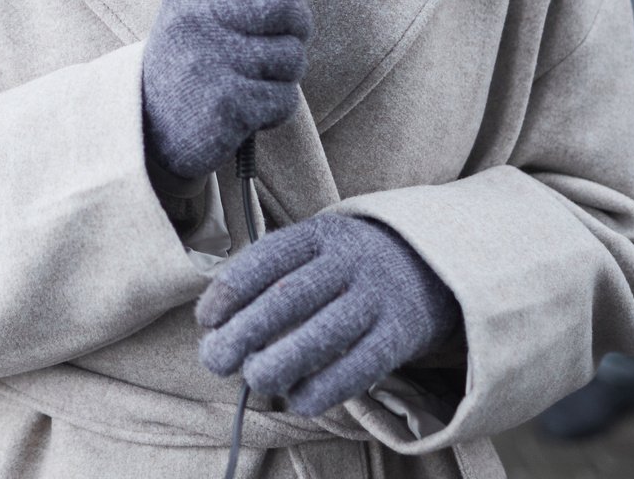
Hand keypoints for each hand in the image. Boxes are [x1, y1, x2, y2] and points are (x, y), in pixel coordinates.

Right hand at [140, 0, 310, 182]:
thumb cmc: (189, 58)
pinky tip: (248, 109)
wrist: (145, 129)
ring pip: (292, 55)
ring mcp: (210, 61)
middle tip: (275, 41)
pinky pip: (285, 98)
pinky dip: (275, 108)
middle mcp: (197, 18)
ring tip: (254, 78)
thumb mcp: (202, 4)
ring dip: (284, 73)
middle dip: (296, 28)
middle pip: (287, 5)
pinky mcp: (227, 105)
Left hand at [196, 211, 458, 416]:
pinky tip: (297, 399)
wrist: (427, 264)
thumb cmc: (346, 264)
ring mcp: (376, 297)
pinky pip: (359, 367)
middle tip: (215, 359)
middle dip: (245, 332)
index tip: (205, 319)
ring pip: (323, 334)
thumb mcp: (313, 248)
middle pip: (290, 297)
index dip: (230, 290)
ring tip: (253, 379)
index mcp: (319, 235)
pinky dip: (324, 389)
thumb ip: (271, 275)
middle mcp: (348, 262)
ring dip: (281, 363)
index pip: (267, 259)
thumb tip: (217, 323)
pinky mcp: (399, 334)